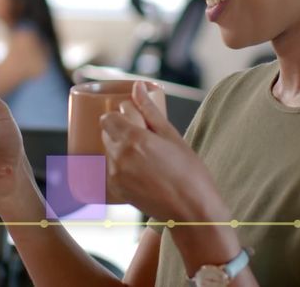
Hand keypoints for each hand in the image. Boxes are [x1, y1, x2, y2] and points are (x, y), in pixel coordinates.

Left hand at [100, 81, 221, 222]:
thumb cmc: (190, 173)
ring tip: (145, 158)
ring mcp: (115, 175)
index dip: (121, 116)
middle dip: (121, 131)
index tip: (135, 119)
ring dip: (120, 149)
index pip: (108, 118)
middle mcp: (119, 156)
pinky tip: (141, 172)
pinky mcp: (116, 190)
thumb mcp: (172, 136)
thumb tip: (137, 86)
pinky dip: (120, 166)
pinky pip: (109, 169)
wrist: (192, 212)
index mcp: (133, 139)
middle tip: (144, 138)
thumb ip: (150, 111)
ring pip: (108, 151)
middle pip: (107, 133)